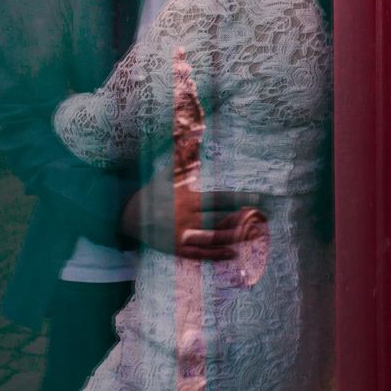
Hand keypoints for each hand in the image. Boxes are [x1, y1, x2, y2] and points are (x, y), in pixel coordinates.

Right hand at [119, 162, 265, 259]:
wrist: (127, 217)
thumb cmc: (152, 193)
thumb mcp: (167, 174)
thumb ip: (183, 156)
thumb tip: (193, 135)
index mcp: (187, 200)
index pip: (218, 199)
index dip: (239, 199)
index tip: (257, 199)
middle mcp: (186, 218)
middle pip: (219, 219)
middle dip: (242, 219)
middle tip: (263, 218)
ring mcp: (182, 236)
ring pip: (212, 238)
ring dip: (235, 237)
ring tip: (255, 235)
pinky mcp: (177, 249)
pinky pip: (199, 254)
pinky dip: (216, 255)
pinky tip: (233, 254)